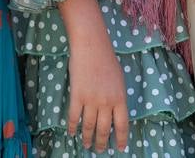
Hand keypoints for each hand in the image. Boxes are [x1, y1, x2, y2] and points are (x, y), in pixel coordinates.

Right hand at [60, 0, 128, 151]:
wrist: (91, 46)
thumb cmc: (107, 59)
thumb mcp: (119, 79)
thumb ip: (117, 96)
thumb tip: (115, 112)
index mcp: (120, 98)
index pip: (123, 124)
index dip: (122, 139)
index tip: (120, 148)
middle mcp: (107, 102)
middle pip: (105, 129)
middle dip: (102, 142)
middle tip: (100, 150)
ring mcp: (91, 100)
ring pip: (89, 126)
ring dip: (88, 138)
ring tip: (87, 144)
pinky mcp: (77, 96)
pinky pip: (74, 117)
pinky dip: (72, 127)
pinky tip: (71, 133)